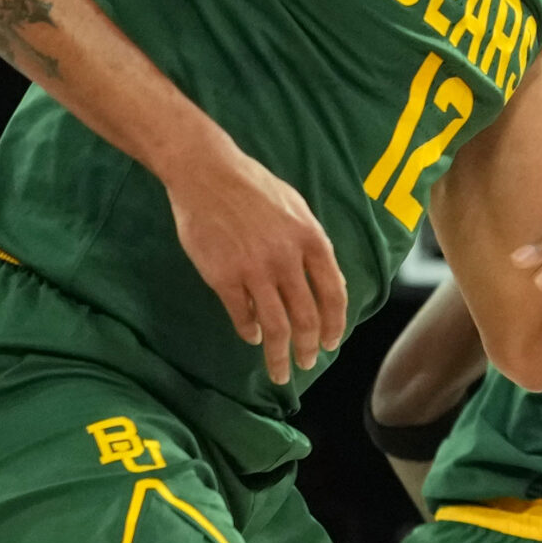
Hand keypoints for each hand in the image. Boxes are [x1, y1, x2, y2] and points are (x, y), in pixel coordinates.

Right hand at [166, 145, 349, 384]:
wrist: (206, 172)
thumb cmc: (253, 187)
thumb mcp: (298, 209)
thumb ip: (313, 244)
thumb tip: (327, 281)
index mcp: (312, 240)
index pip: (333, 294)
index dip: (335, 324)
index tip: (331, 343)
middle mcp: (287, 259)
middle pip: (305, 317)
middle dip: (307, 348)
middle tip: (306, 364)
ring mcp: (254, 269)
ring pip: (274, 326)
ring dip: (279, 354)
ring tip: (280, 370)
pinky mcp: (222, 276)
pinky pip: (240, 315)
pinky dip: (248, 331)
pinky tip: (252, 338)